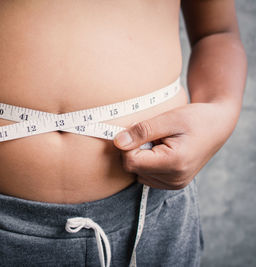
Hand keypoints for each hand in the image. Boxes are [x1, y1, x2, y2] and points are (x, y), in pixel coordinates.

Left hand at [113, 103, 233, 189]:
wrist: (217, 125)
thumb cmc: (195, 118)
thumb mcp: (168, 118)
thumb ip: (142, 131)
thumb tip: (118, 142)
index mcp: (175, 164)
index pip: (131, 161)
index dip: (129, 144)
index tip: (140, 130)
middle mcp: (175, 180)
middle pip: (133, 168)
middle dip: (135, 149)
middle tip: (154, 135)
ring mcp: (174, 184)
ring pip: (137, 172)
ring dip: (142, 155)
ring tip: (161, 142)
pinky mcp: (172, 184)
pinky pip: (146, 175)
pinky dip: (148, 162)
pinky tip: (162, 150)